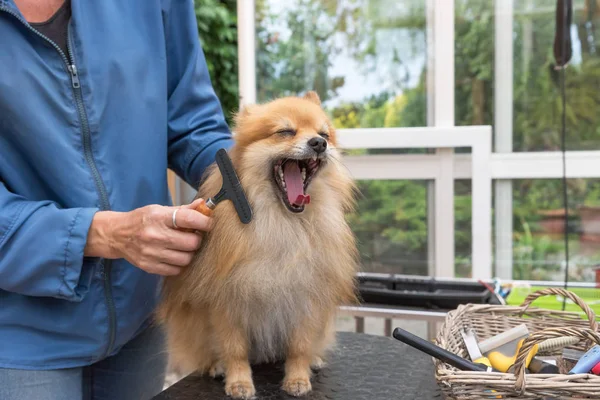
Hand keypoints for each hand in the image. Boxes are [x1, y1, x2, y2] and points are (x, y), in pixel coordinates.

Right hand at [85, 199, 210, 275]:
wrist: (116, 235)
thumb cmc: (142, 220)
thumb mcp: (159, 209)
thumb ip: (183, 209)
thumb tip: (204, 204)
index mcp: (159, 217)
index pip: (189, 219)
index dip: (205, 222)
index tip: (209, 224)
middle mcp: (155, 235)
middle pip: (191, 243)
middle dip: (197, 240)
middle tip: (193, 236)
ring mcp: (151, 253)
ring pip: (186, 259)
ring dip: (189, 253)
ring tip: (184, 247)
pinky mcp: (149, 266)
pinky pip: (176, 270)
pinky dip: (179, 264)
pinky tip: (174, 255)